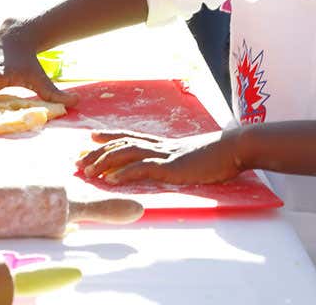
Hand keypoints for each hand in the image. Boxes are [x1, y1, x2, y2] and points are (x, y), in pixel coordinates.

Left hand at [77, 129, 242, 184]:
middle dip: (99, 151)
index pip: (132, 136)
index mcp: (166, 144)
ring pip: (127, 153)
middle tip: (79, 159)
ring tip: (88, 170)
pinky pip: (143, 168)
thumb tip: (180, 163)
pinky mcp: (172, 166)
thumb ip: (183, 159)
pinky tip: (111, 180)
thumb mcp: (196, 156)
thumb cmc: (221, 154)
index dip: (111, 137)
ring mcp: (166, 154)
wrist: (236, 148)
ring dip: (106, 161)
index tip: (92, 137)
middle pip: (123, 143)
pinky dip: (125, 173)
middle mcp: (162, 146)